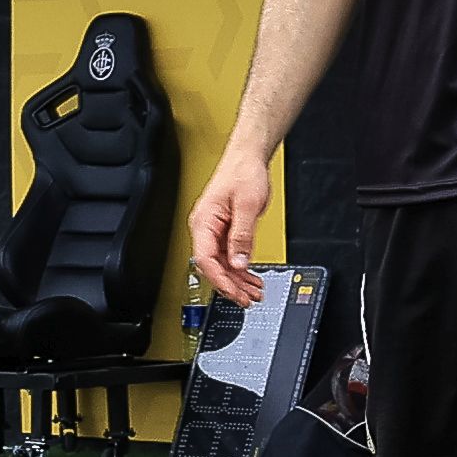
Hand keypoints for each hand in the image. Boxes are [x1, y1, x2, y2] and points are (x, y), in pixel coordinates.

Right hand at [185, 150, 271, 306]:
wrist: (248, 158)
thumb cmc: (243, 173)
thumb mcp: (247, 206)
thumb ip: (242, 237)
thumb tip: (238, 263)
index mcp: (203, 222)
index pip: (205, 260)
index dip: (220, 280)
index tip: (235, 292)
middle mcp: (204, 228)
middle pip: (213, 266)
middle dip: (230, 285)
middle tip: (247, 298)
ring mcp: (214, 231)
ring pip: (221, 264)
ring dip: (237, 280)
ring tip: (253, 292)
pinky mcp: (224, 231)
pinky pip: (228, 256)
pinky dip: (239, 268)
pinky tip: (250, 278)